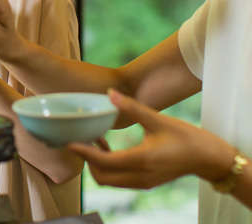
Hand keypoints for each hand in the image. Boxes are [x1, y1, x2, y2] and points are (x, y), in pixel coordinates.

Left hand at [68, 89, 233, 188]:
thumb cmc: (186, 137)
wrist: (208, 158)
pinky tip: (107, 147)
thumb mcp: (158, 120)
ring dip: (96, 164)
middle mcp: (140, 176)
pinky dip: (107, 167)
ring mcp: (142, 182)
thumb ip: (132, 108)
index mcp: (142, 160)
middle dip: (87, 160)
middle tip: (81, 139)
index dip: (84, 153)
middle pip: (101, 177)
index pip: (104, 162)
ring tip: (94, 140)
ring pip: (108, 181)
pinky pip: (118, 180)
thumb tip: (109, 93)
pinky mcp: (145, 182)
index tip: (68, 142)